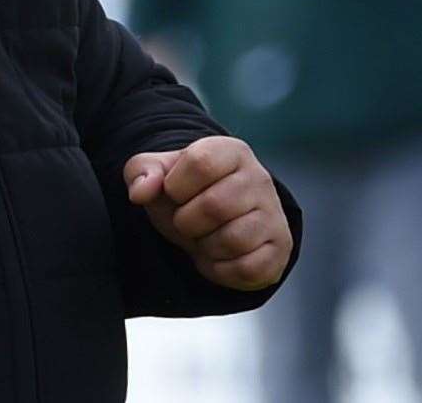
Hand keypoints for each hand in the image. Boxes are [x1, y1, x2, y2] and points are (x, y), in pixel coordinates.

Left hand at [124, 136, 292, 291]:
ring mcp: (274, 214)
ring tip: (204, 237)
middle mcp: (259, 178)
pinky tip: (216, 257)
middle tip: (187, 221)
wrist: (212, 219)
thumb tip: (140, 192)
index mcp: (230, 151)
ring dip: (205, 247)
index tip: (175, 192)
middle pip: (215, 206)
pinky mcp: (281, 248)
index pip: (200, 163)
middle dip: (186, 222)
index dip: (176, 185)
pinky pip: (249, 268)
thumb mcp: (157, 173)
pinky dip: (221, 270)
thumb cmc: (184, 191)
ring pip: (233, 240)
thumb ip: (141, 172)